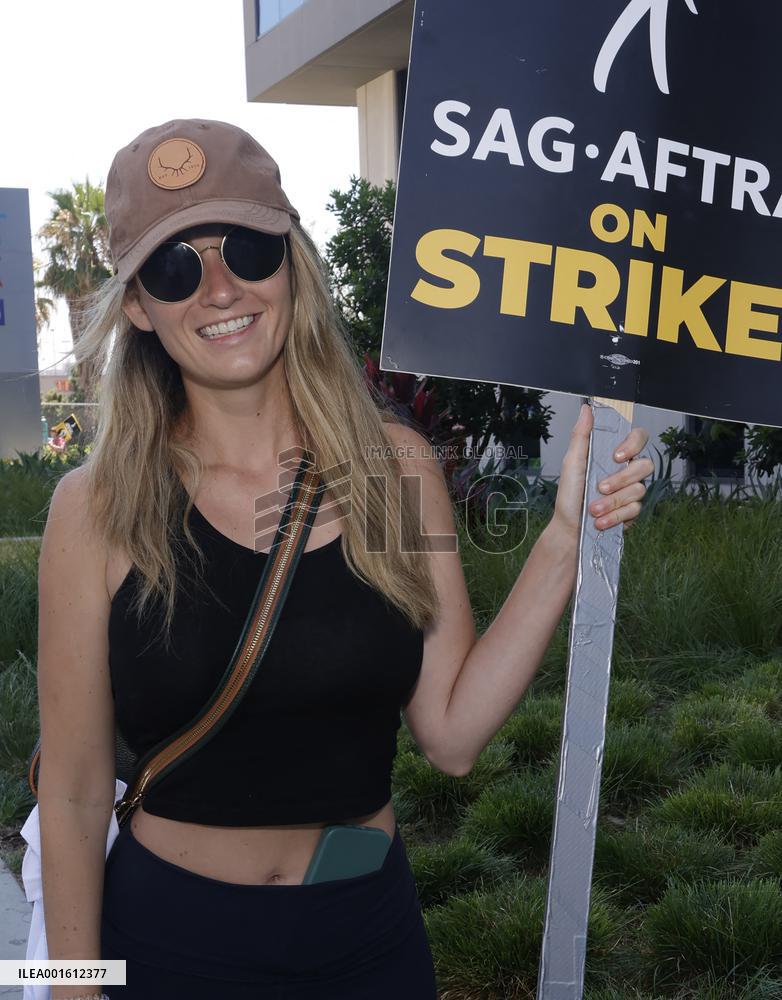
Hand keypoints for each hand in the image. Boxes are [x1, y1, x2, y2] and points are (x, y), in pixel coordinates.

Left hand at [552, 403, 653, 536]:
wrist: (569, 529)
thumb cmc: (569, 496)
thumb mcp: (572, 463)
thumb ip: (581, 435)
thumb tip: (586, 409)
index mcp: (613, 455)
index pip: (638, 438)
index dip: (634, 444)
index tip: (616, 456)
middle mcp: (626, 471)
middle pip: (646, 465)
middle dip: (621, 479)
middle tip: (600, 487)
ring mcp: (631, 491)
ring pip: (639, 489)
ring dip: (612, 501)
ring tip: (593, 509)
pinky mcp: (633, 511)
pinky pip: (635, 509)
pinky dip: (615, 516)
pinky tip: (600, 521)